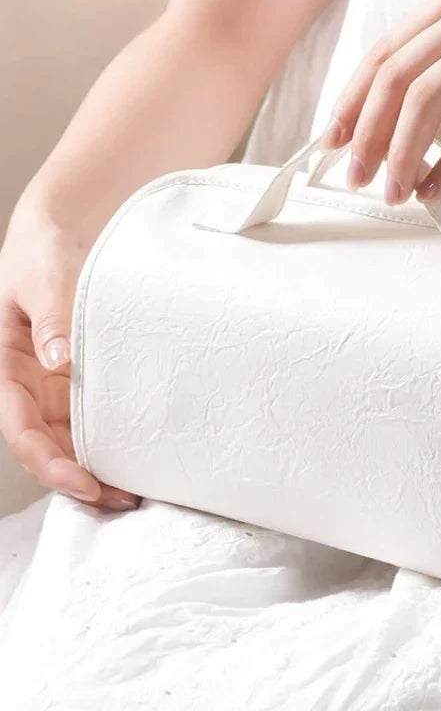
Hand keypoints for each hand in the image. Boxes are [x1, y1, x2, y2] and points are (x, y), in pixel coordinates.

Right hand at [0, 189, 139, 510]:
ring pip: (75, 436)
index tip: (85, 482)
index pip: (20, 428)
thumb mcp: (45, 277)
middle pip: (50, 443)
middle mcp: (31, 382)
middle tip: (125, 498)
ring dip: (102, 464)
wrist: (70, 225)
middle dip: (82, 477)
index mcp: (7, 364)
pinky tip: (144, 454)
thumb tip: (59, 361)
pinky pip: (100, 415)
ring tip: (140, 488)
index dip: (49, 463)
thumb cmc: (47, 247)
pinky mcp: (88, 375)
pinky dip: (118, 438)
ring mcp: (60, 382)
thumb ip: (52, 316)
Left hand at [320, 0, 440, 203]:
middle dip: (369, 134)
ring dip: (403, 155)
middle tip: (356, 175)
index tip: (334, 141)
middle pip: (398, 75)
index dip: (353, 101)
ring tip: (395, 191)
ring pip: (429, 100)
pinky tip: (436, 190)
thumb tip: (393, 131)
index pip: (386, 52)